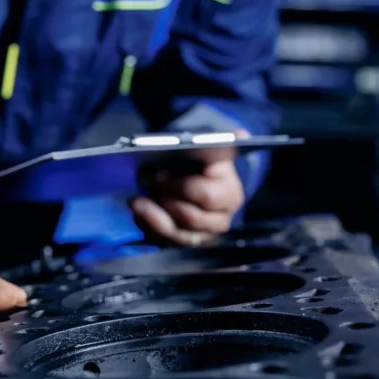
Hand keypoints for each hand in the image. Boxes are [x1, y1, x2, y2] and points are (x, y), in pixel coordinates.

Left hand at [130, 130, 248, 245]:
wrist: (201, 183)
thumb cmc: (204, 166)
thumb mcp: (214, 151)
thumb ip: (225, 143)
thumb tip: (242, 135)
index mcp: (230, 195)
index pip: (206, 195)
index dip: (180, 187)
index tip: (158, 174)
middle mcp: (220, 220)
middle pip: (191, 218)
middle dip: (165, 201)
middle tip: (145, 184)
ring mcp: (202, 235)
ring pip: (177, 235)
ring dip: (153, 218)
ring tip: (136, 201)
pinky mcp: (184, 243)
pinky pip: (164, 243)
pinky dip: (149, 229)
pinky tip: (138, 215)